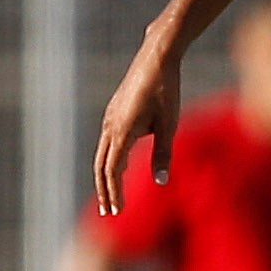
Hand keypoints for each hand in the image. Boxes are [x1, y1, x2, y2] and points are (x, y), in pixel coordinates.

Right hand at [92, 43, 180, 214]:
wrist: (156, 57)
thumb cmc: (166, 90)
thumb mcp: (169, 124)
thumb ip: (163, 153)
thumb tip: (160, 182)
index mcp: (122, 132)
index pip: (113, 171)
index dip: (114, 192)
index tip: (118, 211)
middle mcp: (110, 126)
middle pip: (101, 167)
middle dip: (105, 190)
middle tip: (109, 213)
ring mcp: (109, 118)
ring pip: (102, 154)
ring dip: (106, 177)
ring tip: (112, 196)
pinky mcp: (114, 112)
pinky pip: (108, 142)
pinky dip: (110, 160)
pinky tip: (121, 167)